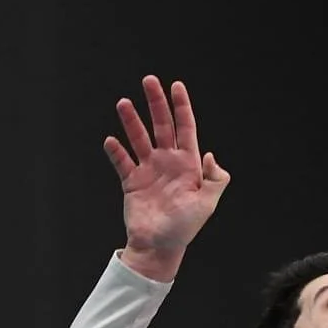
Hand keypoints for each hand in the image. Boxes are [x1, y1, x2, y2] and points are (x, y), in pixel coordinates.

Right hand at [105, 75, 230, 280]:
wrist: (159, 247)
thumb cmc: (185, 227)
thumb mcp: (208, 204)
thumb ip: (215, 179)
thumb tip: (209, 154)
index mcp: (187, 164)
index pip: (185, 128)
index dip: (182, 107)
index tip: (176, 85)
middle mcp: (167, 162)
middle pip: (161, 126)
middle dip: (156, 103)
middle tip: (149, 80)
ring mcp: (148, 170)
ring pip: (139, 138)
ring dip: (131, 121)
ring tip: (123, 103)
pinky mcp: (131, 181)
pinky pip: (122, 161)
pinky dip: (116, 151)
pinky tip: (112, 141)